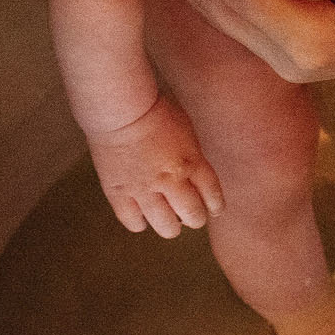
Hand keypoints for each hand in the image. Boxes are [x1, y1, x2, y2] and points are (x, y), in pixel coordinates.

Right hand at [86, 93, 224, 237]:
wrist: (119, 106)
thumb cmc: (154, 110)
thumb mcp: (186, 131)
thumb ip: (193, 157)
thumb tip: (196, 180)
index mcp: (192, 162)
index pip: (213, 197)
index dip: (215, 207)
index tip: (213, 208)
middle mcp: (171, 180)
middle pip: (194, 217)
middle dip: (195, 217)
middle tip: (190, 214)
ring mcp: (144, 189)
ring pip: (167, 227)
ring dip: (172, 226)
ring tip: (168, 219)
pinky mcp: (119, 192)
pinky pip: (134, 222)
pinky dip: (141, 222)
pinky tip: (143, 214)